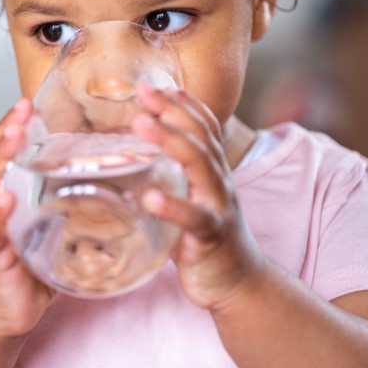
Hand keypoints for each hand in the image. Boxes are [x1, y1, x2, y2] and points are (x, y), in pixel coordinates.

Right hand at [0, 99, 54, 338]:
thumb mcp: (53, 231)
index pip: (5, 152)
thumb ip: (74, 211)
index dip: (13, 126)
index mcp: (6, 195)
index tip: (27, 103)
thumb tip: (118, 193)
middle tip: (22, 109)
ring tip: (12, 137)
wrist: (3, 313)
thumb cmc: (28, 269)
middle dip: (6, 131)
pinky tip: (5, 197)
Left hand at [130, 83, 267, 311]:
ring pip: (199, 165)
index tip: (156, 85)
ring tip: (142, 124)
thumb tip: (128, 158)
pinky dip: (173, 206)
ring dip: (170, 141)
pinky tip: (151, 197)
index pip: (203, 126)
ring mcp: (218, 205)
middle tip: (143, 91)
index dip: (182, 103)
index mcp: (212, 170)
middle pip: (199, 136)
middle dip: (172, 110)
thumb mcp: (189, 198)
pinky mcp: (212, 235)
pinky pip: (194, 217)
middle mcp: (219, 181)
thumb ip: (169, 177)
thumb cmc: (206, 237)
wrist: (239, 282)